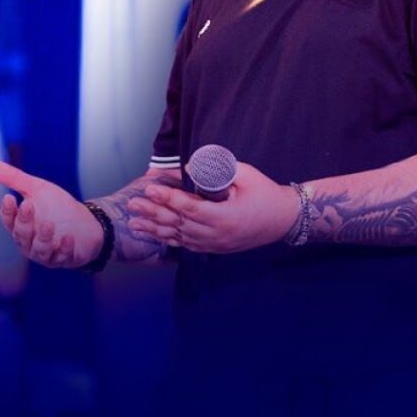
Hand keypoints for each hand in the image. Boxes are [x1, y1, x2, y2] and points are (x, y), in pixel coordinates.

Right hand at [0, 159, 102, 268]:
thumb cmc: (59, 208)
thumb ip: (14, 179)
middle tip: (28, 205)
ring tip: (48, 224)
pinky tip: (67, 238)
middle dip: (24, 222)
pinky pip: (62, 257)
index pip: (8, 221)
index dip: (8, 211)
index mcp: (21, 226)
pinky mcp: (66, 258)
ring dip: (42, 238)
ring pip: (39, 250)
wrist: (88, 223)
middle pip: (21, 235)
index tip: (9, 197)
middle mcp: (30, 243)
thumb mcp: (39, 189)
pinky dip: (64, 249)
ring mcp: (48, 253)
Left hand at [126, 162, 298, 253]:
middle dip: (153, 213)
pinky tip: (155, 234)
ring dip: (155, 229)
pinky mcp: (215, 248)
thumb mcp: (247, 175)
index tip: (150, 188)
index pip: (188, 207)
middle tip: (132, 204)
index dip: (167, 198)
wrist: (283, 220)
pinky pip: (187, 245)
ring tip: (133, 223)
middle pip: (177, 223)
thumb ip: (219, 171)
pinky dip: (169, 239)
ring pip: (178, 237)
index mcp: (224, 216)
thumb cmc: (266, 194)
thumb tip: (189, 168)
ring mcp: (215, 244)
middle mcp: (216, 234)